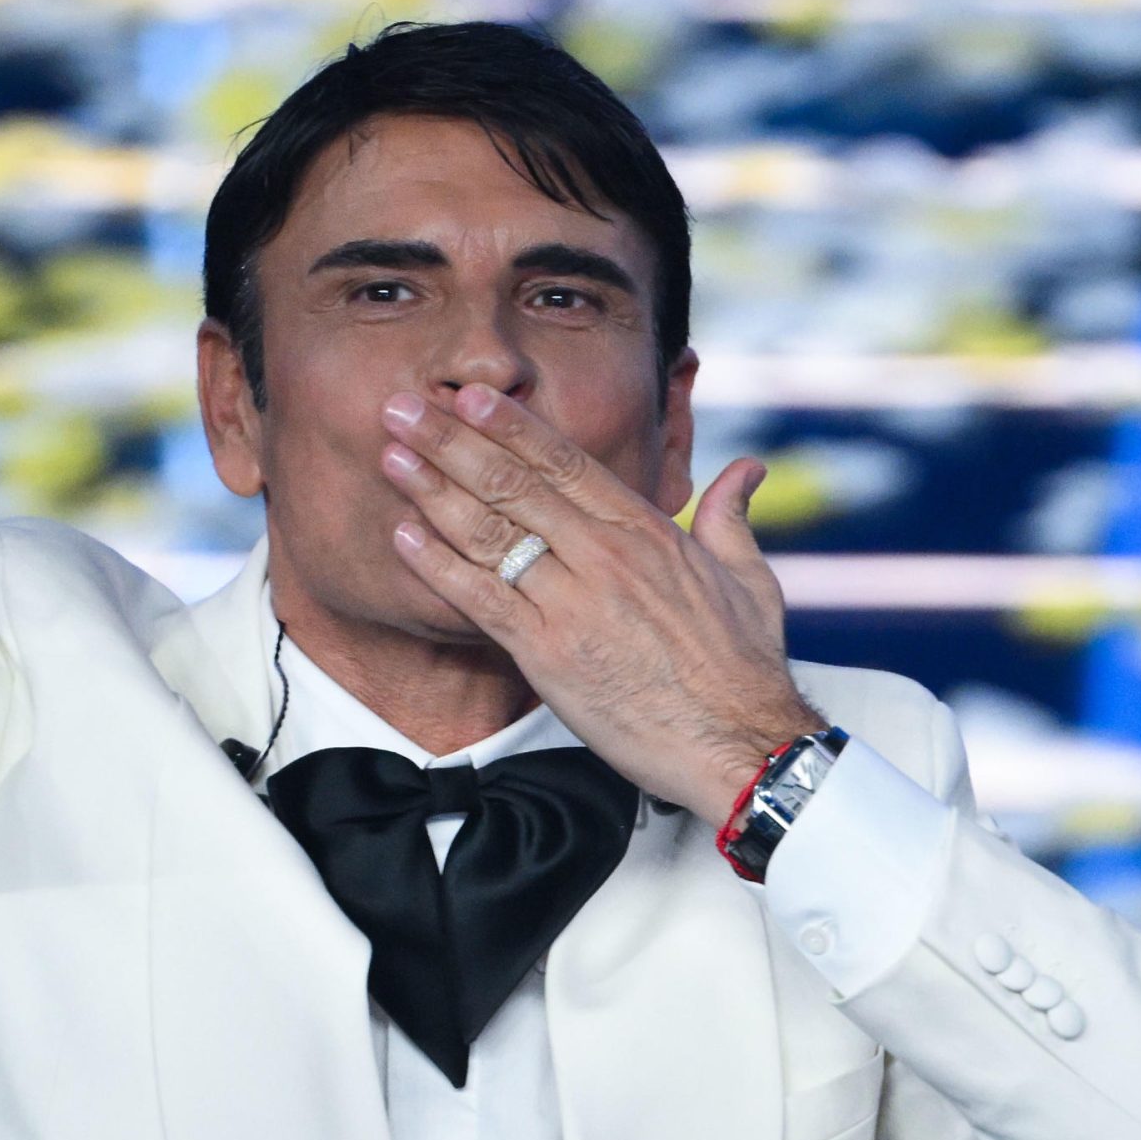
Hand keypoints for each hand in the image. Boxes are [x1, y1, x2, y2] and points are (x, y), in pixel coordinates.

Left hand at [380, 382, 826, 821]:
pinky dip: (438, 567)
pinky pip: (481, 600)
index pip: (566, 462)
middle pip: (514, 484)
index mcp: (647, 530)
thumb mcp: (749, 577)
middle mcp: (605, 556)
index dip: (512, 426)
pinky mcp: (549, 654)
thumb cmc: (743, 668)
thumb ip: (731, 515)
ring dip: (432, 491)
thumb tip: (745, 469)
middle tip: (403, 409)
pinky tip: (403, 538)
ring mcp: (573, 603)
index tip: (471, 396)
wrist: (739, 744)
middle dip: (452, 442)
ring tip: (390, 457)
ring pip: (490, 533)